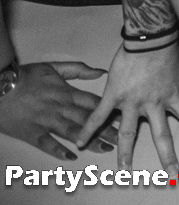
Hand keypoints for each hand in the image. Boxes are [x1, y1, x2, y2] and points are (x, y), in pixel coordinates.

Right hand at [0, 62, 116, 160]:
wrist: (0, 86)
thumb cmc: (26, 76)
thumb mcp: (54, 67)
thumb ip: (79, 70)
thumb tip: (101, 71)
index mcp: (67, 93)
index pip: (94, 103)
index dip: (110, 110)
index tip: (123, 117)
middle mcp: (60, 108)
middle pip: (88, 120)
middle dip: (106, 129)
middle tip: (121, 138)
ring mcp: (46, 121)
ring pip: (73, 133)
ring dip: (90, 141)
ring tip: (105, 148)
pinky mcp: (32, 132)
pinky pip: (47, 143)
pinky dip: (59, 150)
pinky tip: (72, 156)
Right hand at [75, 41, 178, 170]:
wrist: (150, 39)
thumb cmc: (168, 46)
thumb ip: (177, 78)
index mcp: (173, 96)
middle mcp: (154, 104)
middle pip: (161, 135)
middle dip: (168, 156)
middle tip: (172, 173)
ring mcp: (132, 102)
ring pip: (128, 134)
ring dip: (125, 153)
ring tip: (125, 170)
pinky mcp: (114, 96)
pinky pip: (99, 117)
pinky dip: (88, 130)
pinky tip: (80, 142)